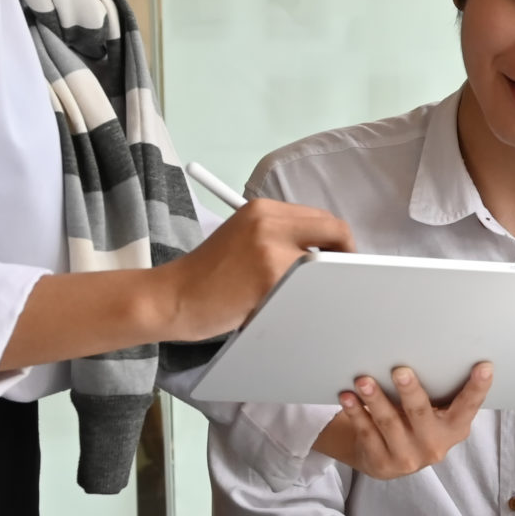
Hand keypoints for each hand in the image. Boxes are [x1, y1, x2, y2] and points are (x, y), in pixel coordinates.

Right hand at [160, 199, 352, 341]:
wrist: (171, 297)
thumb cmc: (207, 274)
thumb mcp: (243, 235)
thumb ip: (281, 234)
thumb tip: (328, 249)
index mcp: (263, 208)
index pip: (323, 218)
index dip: (339, 240)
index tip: (340, 259)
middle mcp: (268, 222)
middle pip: (335, 232)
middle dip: (343, 258)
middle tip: (338, 279)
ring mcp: (271, 251)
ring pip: (324, 266)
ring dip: (319, 282)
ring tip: (294, 295)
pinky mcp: (270, 280)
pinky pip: (306, 292)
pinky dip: (300, 302)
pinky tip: (274, 307)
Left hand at [311, 363, 491, 479]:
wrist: (391, 460)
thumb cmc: (419, 424)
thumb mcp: (437, 414)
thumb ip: (441, 394)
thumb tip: (435, 348)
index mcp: (455, 428)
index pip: (469, 406)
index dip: (478, 387)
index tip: (484, 366)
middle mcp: (434, 445)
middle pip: (421, 414)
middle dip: (410, 392)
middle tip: (400, 371)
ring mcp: (407, 457)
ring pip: (388, 423)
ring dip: (375, 399)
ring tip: (363, 380)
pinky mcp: (381, 461)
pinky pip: (367, 432)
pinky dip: (356, 413)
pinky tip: (347, 397)